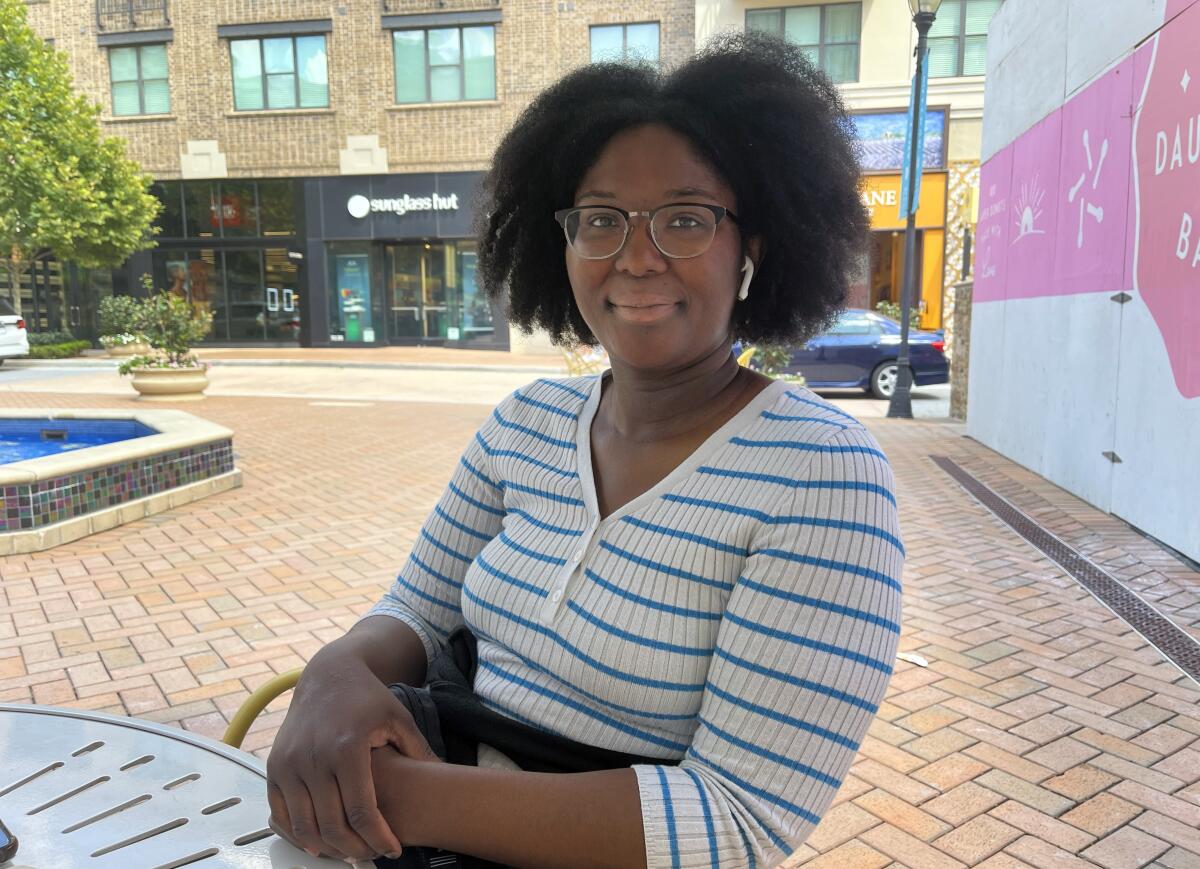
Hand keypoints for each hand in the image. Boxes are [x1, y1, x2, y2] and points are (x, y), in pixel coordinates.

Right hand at [266, 652, 440, 861]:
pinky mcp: (274, 766)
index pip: (361, 810)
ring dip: (327, 847)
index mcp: (347, 747)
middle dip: (355, 849)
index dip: (378, 837)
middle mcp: (313, 757)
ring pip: (304, 826)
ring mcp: (289, 763)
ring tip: (349, 851)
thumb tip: (444, 777)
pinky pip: (280, 814)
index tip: (392, 850)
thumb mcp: (399, 719)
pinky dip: (297, 834)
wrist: (329, 674)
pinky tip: (319, 841)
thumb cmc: (368, 697)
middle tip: (372, 854)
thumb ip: (419, 752)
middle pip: (332, 825)